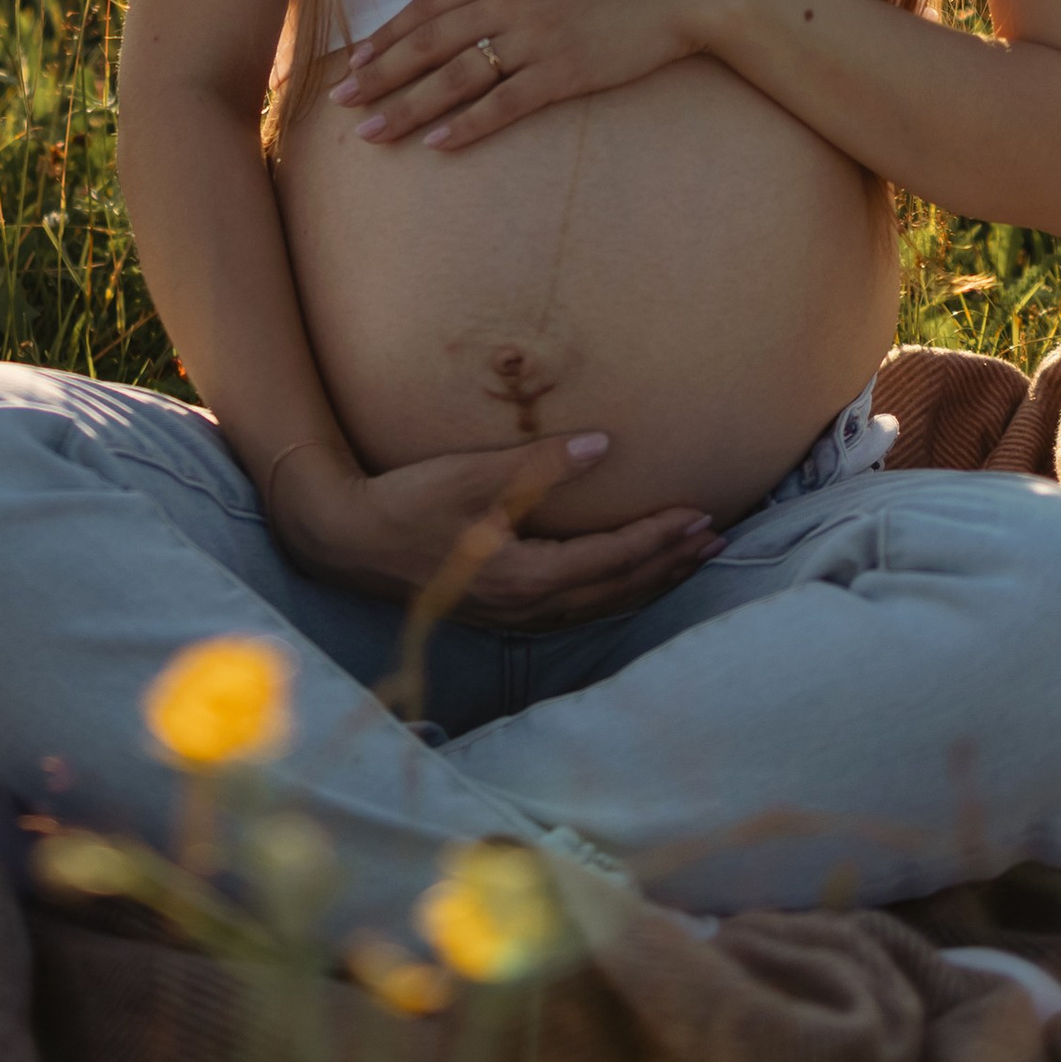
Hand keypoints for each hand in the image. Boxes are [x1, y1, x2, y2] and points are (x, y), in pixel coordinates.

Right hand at [269, 427, 717, 631]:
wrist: (345, 540)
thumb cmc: (405, 503)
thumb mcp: (470, 475)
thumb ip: (538, 464)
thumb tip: (602, 446)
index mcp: (524, 577)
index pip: (611, 560)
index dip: (659, 539)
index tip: (700, 515)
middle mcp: (526, 607)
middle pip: (616, 591)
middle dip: (668, 564)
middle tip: (715, 539)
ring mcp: (512, 616)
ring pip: (599, 605)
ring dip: (647, 581)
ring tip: (688, 558)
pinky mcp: (500, 611)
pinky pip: (576, 609)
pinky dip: (613, 592)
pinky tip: (624, 579)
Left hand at [328, 0, 736, 151]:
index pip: (430, 5)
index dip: (389, 35)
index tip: (356, 61)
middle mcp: (512, 1)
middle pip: (430, 43)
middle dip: (380, 75)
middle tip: (342, 103)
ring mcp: (537, 37)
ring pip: (457, 77)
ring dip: (409, 107)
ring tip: (372, 134)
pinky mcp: (565, 72)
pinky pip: (506, 103)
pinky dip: (469, 125)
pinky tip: (439, 144)